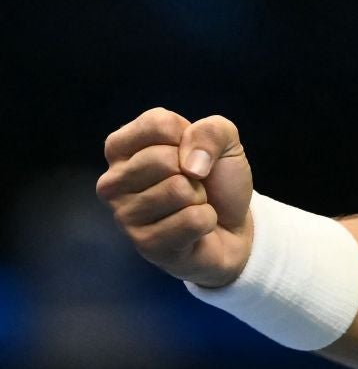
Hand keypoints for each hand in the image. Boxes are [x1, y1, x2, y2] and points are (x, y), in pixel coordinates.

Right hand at [96, 107, 254, 287]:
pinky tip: (194, 228)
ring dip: (199, 198)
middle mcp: (112, 181)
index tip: (190, 152)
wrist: (233, 225)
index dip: (188, 136)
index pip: (155, 124)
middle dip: (194, 171)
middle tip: (193, 184)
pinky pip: (191, 220)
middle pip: (162, 159)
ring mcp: (123, 216)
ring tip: (191, 205)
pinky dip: (206, 220)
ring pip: (177, 190)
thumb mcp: (224, 140)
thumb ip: (210, 131)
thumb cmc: (216, 178)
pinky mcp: (144, 244)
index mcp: (122, 148)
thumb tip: (190, 164)